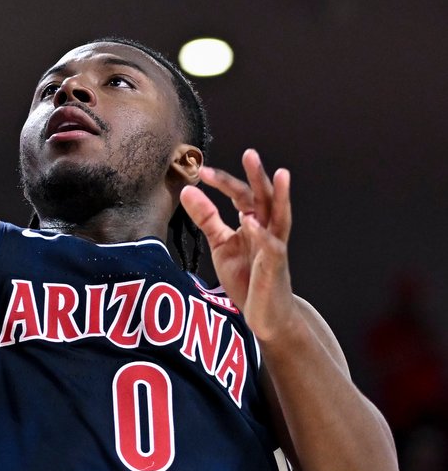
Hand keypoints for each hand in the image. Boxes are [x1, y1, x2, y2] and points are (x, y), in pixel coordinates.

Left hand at [180, 149, 295, 342]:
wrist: (266, 317)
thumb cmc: (248, 279)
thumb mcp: (221, 245)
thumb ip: (207, 218)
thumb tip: (188, 189)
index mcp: (254, 222)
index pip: (241, 195)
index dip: (224, 182)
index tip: (203, 171)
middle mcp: (267, 230)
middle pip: (264, 198)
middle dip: (258, 176)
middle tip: (250, 153)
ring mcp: (274, 248)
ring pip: (280, 217)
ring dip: (280, 197)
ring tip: (281, 174)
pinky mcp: (275, 268)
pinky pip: (272, 248)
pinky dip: (262, 235)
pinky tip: (251, 222)